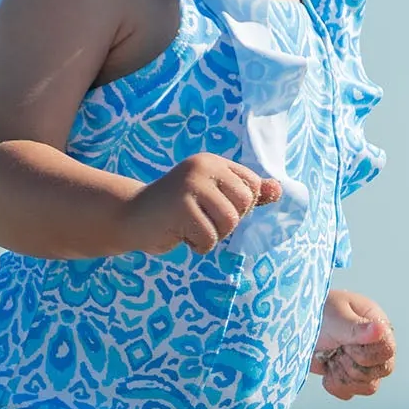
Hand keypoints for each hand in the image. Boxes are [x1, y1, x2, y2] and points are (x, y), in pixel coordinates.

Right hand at [127, 154, 281, 254]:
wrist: (130, 217)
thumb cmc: (175, 210)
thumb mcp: (212, 197)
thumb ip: (245, 193)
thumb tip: (279, 190)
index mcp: (213, 162)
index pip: (252, 186)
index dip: (241, 206)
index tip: (215, 208)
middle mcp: (203, 168)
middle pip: (244, 204)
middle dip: (228, 223)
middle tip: (203, 221)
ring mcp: (191, 186)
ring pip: (229, 223)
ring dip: (213, 236)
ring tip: (190, 228)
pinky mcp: (181, 208)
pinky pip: (210, 238)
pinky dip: (198, 245)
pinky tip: (179, 234)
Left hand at [312, 289, 394, 399]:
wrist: (290, 325)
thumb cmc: (314, 311)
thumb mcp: (335, 316)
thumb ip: (356, 328)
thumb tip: (380, 330)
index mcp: (377, 324)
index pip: (387, 351)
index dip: (366, 354)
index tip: (345, 344)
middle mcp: (374, 344)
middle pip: (381, 372)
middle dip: (352, 365)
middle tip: (336, 349)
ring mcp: (363, 362)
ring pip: (368, 386)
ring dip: (343, 375)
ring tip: (330, 358)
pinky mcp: (347, 375)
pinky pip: (350, 393)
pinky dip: (335, 385)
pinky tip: (326, 370)